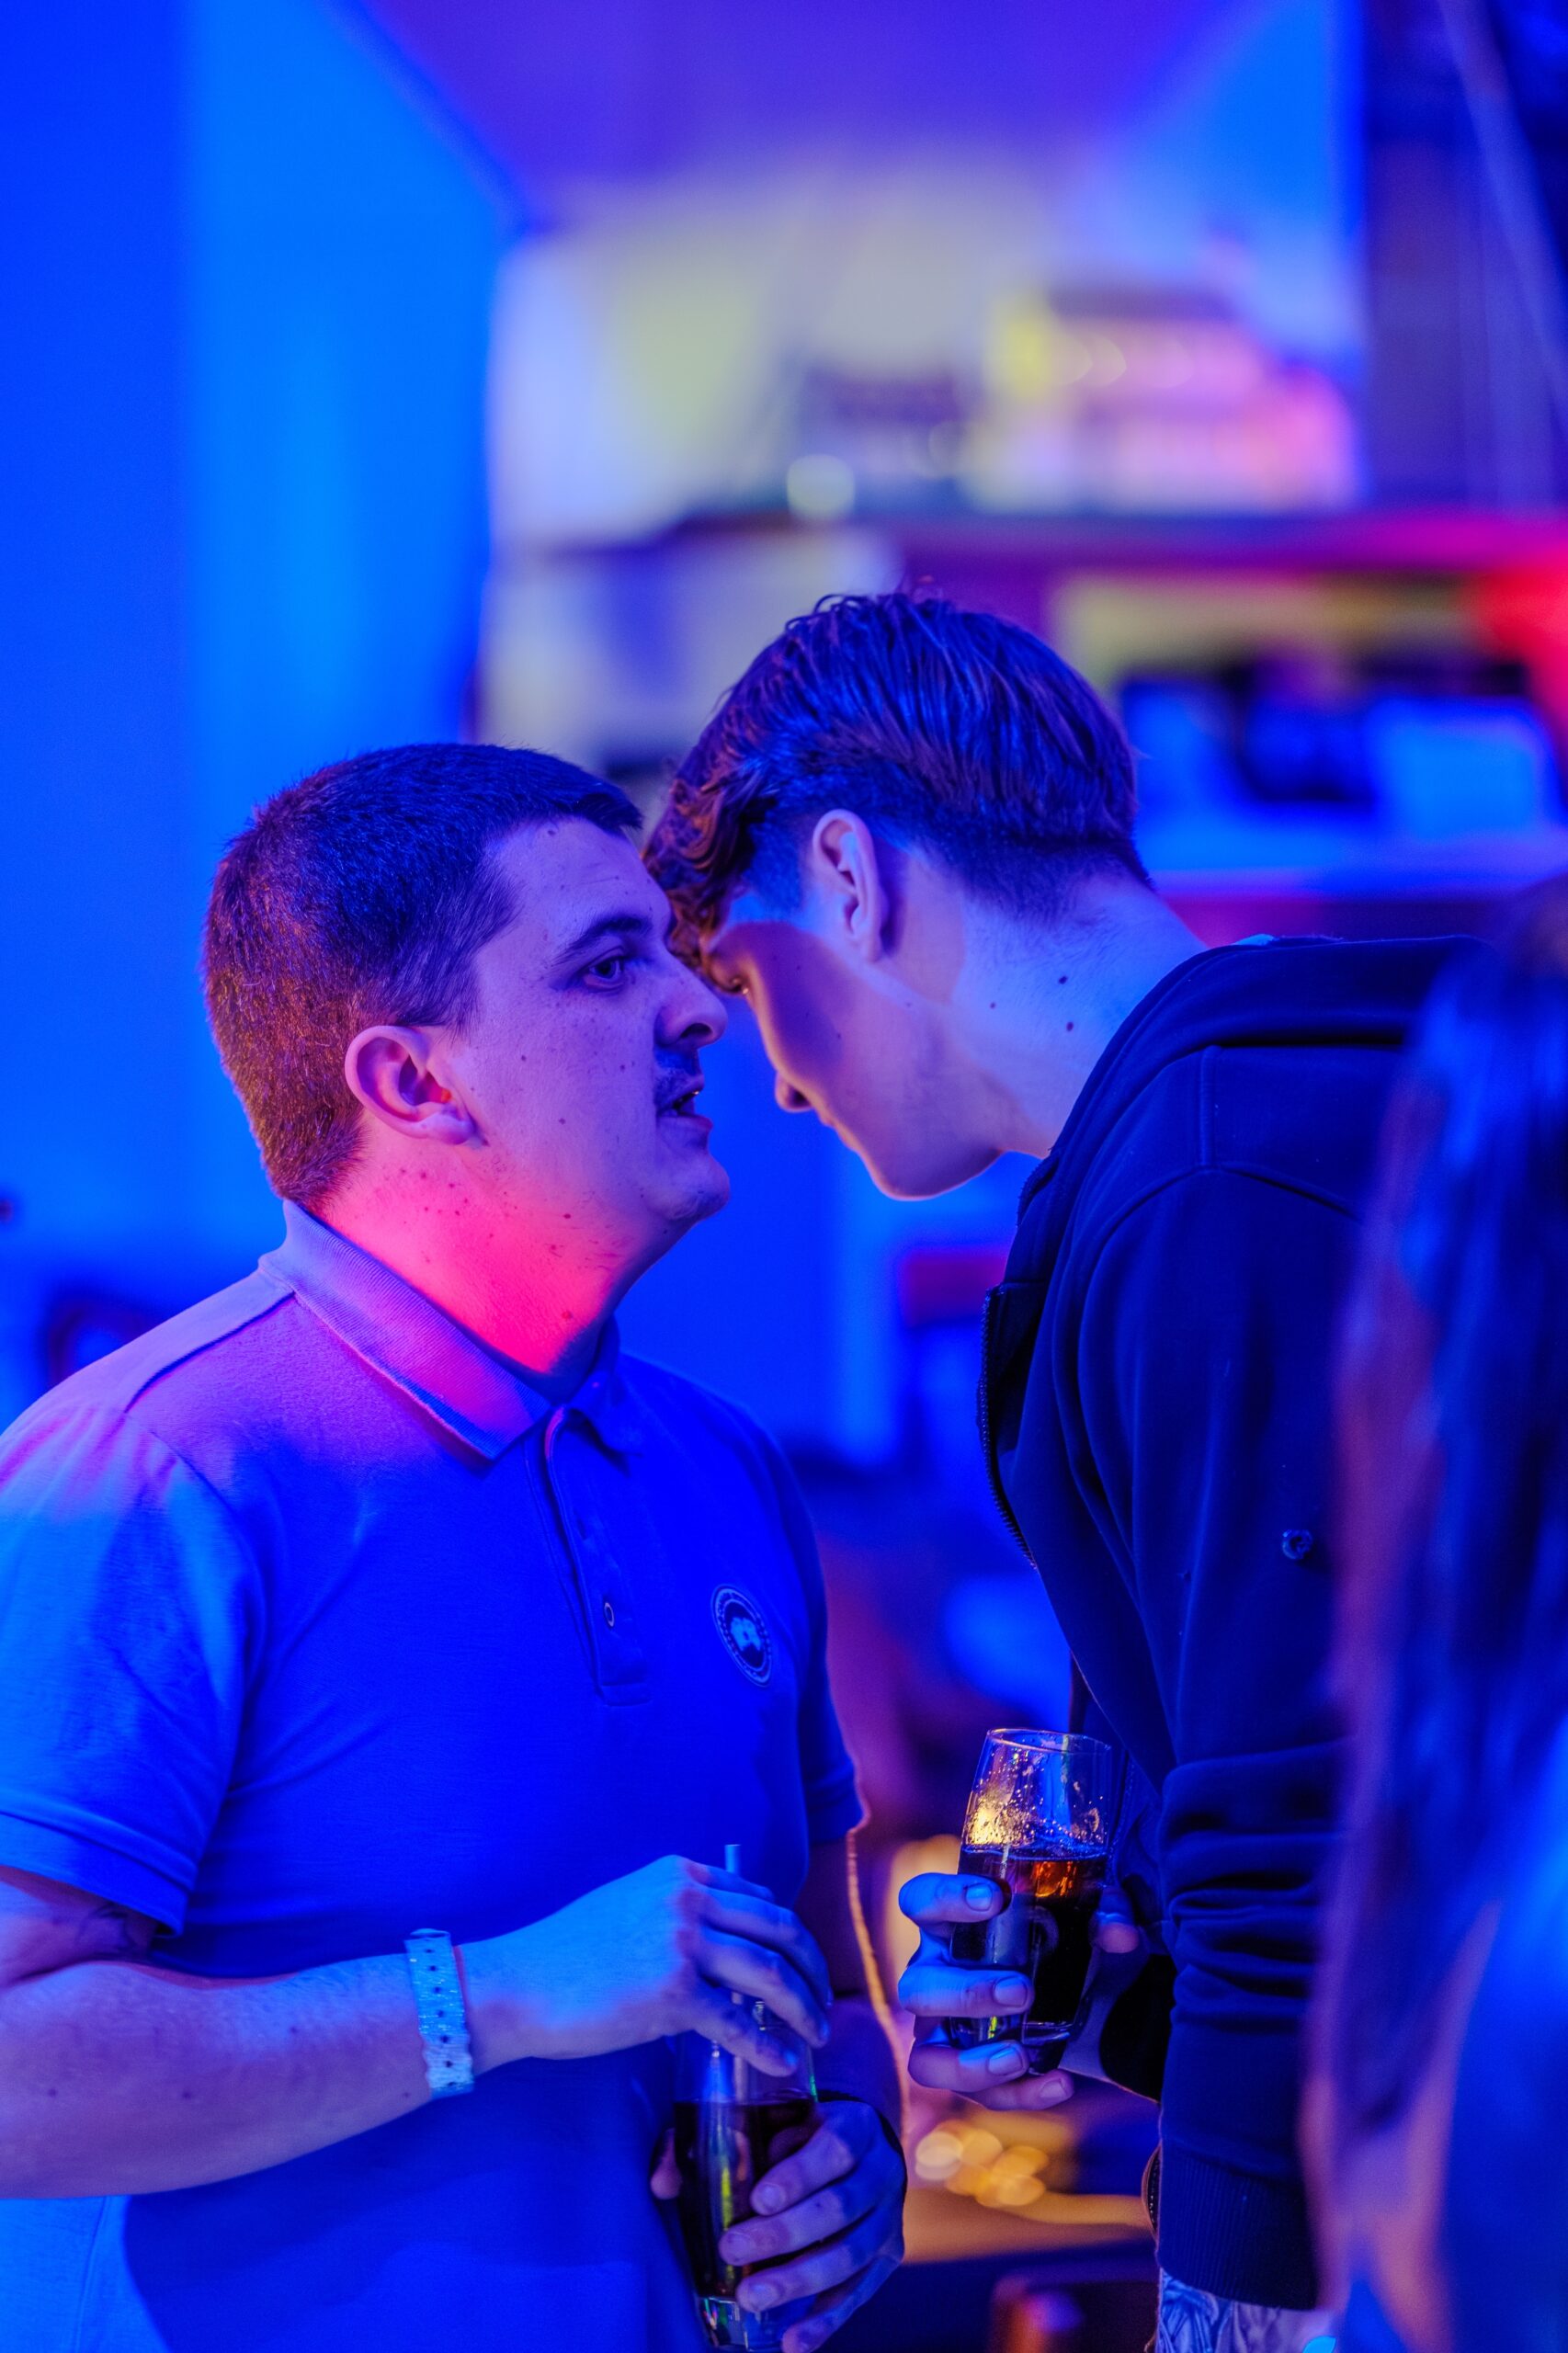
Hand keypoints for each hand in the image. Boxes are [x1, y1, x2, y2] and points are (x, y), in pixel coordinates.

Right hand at [466, 1856, 831, 2073]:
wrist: (515, 1984)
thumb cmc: (565, 1954)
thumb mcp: (628, 1907)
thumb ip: (677, 1912)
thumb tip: (724, 1943)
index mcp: (680, 1873)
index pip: (760, 1898)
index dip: (791, 1935)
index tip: (803, 1965)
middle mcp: (687, 1898)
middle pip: (780, 1930)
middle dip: (812, 1970)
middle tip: (823, 2004)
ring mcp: (681, 1943)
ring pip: (770, 1974)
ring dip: (803, 2010)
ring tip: (816, 2037)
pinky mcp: (672, 1993)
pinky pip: (739, 2022)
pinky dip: (768, 2047)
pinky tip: (782, 2064)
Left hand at [653, 2098, 903, 2352]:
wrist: (861, 2150)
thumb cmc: (799, 2132)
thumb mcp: (771, 2118)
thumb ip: (716, 2139)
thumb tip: (663, 2182)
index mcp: (854, 2125)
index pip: (833, 2149)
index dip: (799, 2175)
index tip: (759, 2200)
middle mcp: (881, 2171)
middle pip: (839, 2208)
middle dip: (785, 2234)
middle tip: (733, 2250)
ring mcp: (888, 2219)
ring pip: (850, 2256)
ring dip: (799, 2281)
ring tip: (751, 2298)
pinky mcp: (887, 2257)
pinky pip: (858, 2295)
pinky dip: (826, 2322)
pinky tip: (793, 2343)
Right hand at [896, 1870, 1144, 2110]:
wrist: (1102, 2002)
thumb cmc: (1074, 1943)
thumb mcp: (1096, 1920)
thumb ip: (1108, 1914)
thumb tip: (1117, 1932)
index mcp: (951, 1925)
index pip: (920, 1900)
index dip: (944, 1897)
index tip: (995, 1898)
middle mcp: (936, 1976)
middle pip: (916, 1988)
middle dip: (966, 1994)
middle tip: (1021, 1992)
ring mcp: (949, 2032)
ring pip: (926, 2059)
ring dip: (968, 2063)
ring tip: (1017, 2056)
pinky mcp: (977, 2074)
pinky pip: (981, 2096)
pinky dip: (1019, 2095)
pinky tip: (1060, 2083)